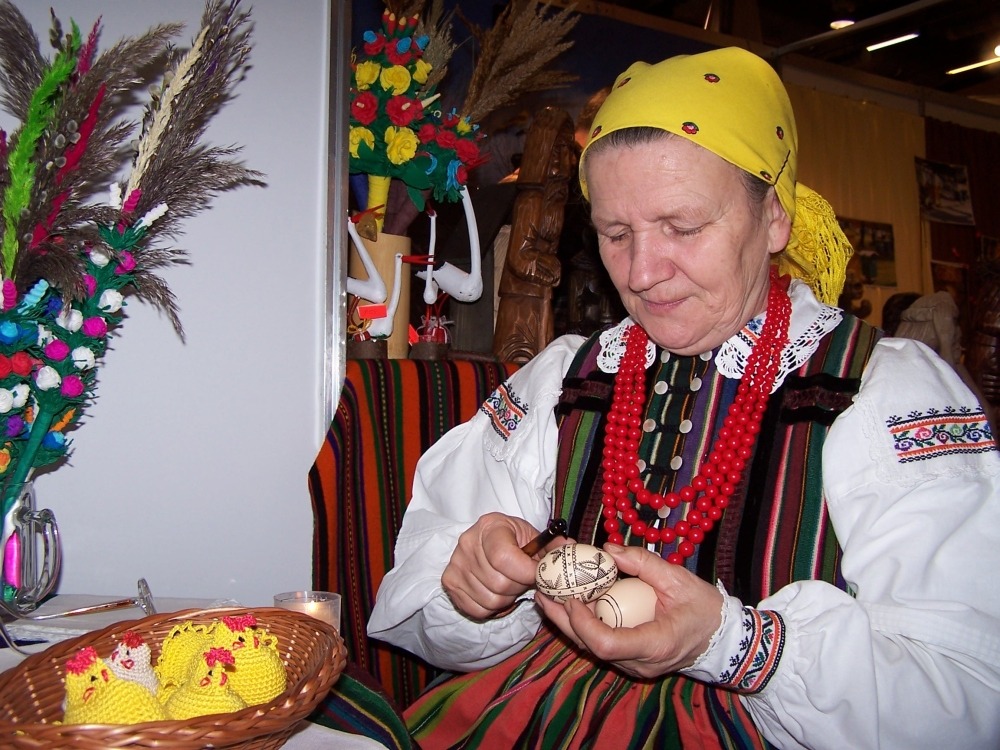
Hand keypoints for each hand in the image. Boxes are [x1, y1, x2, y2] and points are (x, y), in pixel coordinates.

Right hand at [442, 513, 564, 619]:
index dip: (526, 572)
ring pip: (490, 600)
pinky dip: (492, 608)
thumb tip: (571, 550)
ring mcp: (455, 565)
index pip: (504, 558)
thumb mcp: (534, 537)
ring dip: (507, 598)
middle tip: (524, 579)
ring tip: (510, 584)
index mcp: (490, 526)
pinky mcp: (450, 583)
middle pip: (499, 583)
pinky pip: (477, 609)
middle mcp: (467, 543)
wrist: (487, 540)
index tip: (538, 575)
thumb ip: (553, 547)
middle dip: (519, 586)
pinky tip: (497, 592)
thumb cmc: (514, 539)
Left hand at [535, 543, 722, 678]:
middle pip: (590, 647)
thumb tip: (608, 550)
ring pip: (591, 648)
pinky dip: (584, 625)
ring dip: (568, 622)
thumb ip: (643, 563)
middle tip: (542, 591)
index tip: (571, 596)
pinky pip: (600, 645)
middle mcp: (639, 662)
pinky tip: (571, 604)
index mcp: (653, 643)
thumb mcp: (678, 578)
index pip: (605, 643)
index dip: (581, 622)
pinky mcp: (630, 660)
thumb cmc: (704, 609)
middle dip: (562, 619)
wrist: (722, 638)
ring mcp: (634, 665)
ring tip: (548, 595)